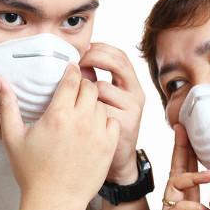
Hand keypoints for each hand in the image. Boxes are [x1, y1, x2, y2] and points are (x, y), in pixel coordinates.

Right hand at [0, 63, 119, 209]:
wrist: (54, 202)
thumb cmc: (31, 171)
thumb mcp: (12, 136)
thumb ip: (6, 105)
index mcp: (58, 115)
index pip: (72, 79)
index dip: (71, 71)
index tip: (70, 69)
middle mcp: (81, 121)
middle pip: (90, 87)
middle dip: (81, 84)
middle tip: (73, 90)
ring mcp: (98, 135)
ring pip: (101, 104)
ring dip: (92, 102)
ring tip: (81, 110)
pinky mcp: (108, 147)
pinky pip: (113, 122)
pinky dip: (105, 120)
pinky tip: (93, 126)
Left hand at [80, 43, 144, 183]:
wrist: (114, 161)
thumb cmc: (102, 125)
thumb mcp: (103, 99)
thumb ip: (93, 80)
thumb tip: (76, 62)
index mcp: (130, 84)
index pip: (118, 55)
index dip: (99, 49)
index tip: (79, 50)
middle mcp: (135, 94)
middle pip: (116, 62)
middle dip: (92, 57)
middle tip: (74, 64)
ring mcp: (132, 110)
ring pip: (101, 87)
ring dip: (84, 91)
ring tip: (75, 101)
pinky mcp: (124, 125)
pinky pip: (97, 108)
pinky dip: (85, 110)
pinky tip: (79, 118)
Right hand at [156, 124, 209, 209]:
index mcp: (188, 205)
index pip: (186, 173)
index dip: (188, 154)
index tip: (191, 136)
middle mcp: (176, 205)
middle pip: (176, 170)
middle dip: (180, 149)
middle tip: (182, 129)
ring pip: (173, 186)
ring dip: (191, 177)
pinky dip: (191, 208)